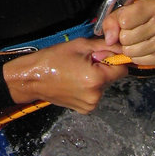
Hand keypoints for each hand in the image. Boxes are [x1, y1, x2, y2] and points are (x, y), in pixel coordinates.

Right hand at [2, 37, 128, 113]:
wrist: (33, 78)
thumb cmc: (54, 58)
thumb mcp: (80, 45)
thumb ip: (105, 46)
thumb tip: (122, 48)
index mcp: (96, 78)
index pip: (122, 69)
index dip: (115, 60)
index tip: (102, 55)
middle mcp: (96, 95)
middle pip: (112, 78)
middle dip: (104, 69)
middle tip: (84, 62)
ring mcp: (90, 105)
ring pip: (104, 87)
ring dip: (96, 79)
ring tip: (77, 72)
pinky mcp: (84, 110)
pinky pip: (94, 95)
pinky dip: (89, 88)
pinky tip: (75, 82)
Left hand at [98, 0, 154, 68]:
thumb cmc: (147, 8)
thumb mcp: (129, 5)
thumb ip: (113, 19)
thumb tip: (109, 40)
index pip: (124, 21)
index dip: (120, 21)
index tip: (126, 19)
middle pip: (126, 39)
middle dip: (124, 35)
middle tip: (132, 29)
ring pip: (130, 52)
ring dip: (129, 46)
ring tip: (138, 37)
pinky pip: (139, 61)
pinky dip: (137, 55)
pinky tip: (145, 44)